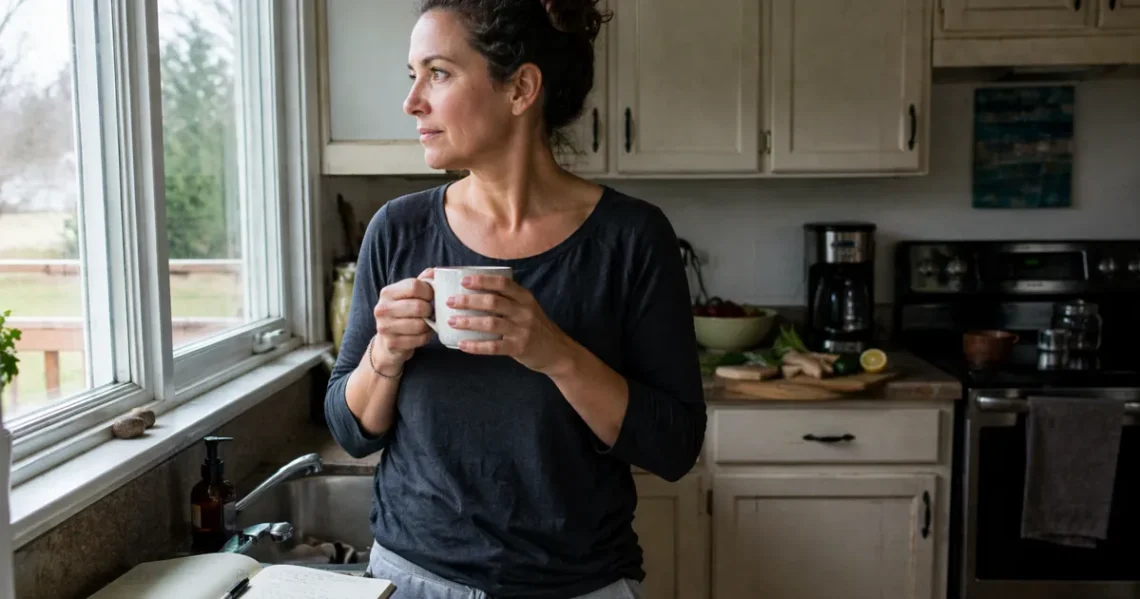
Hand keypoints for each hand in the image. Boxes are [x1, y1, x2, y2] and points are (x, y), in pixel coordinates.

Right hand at [370, 268, 433, 372]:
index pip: (414, 286)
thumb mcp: (408, 295)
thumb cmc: (403, 313)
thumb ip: (421, 281)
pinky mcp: (392, 343)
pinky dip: (426, 337)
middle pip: (419, 306)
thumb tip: (435, 272)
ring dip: (429, 325)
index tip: (431, 297)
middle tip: (431, 312)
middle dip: (430, 310)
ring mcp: (385, 327)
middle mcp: (382, 309)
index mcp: (387, 292)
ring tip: (427, 323)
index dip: (429, 291)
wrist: (387, 340)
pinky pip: (420, 339)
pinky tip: (423, 334)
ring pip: (420, 325)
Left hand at [447, 274, 573, 374]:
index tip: (463, 280)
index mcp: (525, 298)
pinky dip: (476, 346)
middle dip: (468, 300)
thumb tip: (476, 292)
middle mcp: (524, 312)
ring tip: (451, 321)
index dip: (482, 280)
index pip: (502, 283)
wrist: (558, 352)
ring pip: (490, 323)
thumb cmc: (536, 327)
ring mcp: (522, 330)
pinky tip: (462, 344)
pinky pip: (493, 347)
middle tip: (450, 301)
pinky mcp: (518, 348)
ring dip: (468, 321)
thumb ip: (509, 300)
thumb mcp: (528, 308)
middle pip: (492, 302)